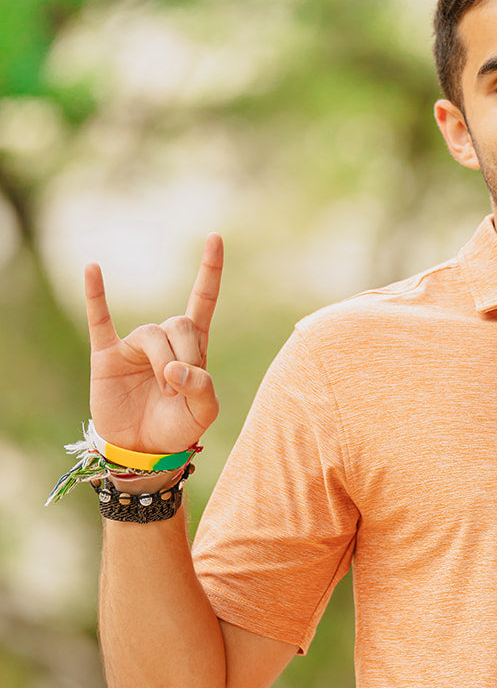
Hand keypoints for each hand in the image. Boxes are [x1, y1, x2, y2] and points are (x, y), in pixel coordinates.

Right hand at [85, 234, 222, 453]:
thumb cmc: (177, 427)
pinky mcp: (107, 356)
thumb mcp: (204, 413)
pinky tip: (92, 269)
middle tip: (179, 387)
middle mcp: (163, 340)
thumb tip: (175, 368)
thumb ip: (203, 388)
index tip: (215, 237)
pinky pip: (99, 320)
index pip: (202, 300)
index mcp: (192, 347)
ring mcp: (134, 346)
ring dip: (164, 362)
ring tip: (165, 390)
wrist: (142, 450)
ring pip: (153, 333)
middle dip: (186, 354)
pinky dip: (96, 294)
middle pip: (179, 323)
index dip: (209, 271)